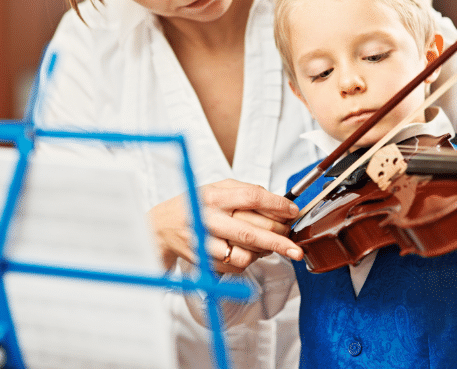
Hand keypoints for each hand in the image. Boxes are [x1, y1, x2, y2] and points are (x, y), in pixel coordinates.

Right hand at [148, 179, 302, 271]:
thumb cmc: (196, 204)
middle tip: (294, 242)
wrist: (162, 227)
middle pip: (252, 231)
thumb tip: (279, 203)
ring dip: (264, 252)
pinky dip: (249, 261)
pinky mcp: (204, 262)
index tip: (293, 212)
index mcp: (214, 196)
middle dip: (281, 239)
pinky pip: (237, 267)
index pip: (252, 197)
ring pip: (246, 254)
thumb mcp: (218, 188)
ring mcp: (205, 243)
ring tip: (269, 245)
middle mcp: (208, 219)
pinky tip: (248, 251)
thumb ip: (246, 191)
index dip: (277, 205)